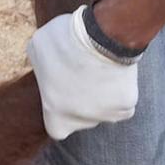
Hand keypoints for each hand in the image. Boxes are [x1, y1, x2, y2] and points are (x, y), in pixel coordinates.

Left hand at [25, 7, 140, 139]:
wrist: (101, 36)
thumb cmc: (65, 40)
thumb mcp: (37, 48)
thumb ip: (40, 67)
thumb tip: (46, 69)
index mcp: (56, 114)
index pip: (57, 128)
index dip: (60, 113)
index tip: (62, 95)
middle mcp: (83, 121)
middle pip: (84, 119)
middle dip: (83, 102)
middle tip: (82, 75)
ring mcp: (107, 116)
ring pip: (106, 112)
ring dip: (102, 96)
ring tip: (98, 68)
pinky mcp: (127, 105)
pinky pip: (124, 101)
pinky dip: (121, 89)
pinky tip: (115, 71)